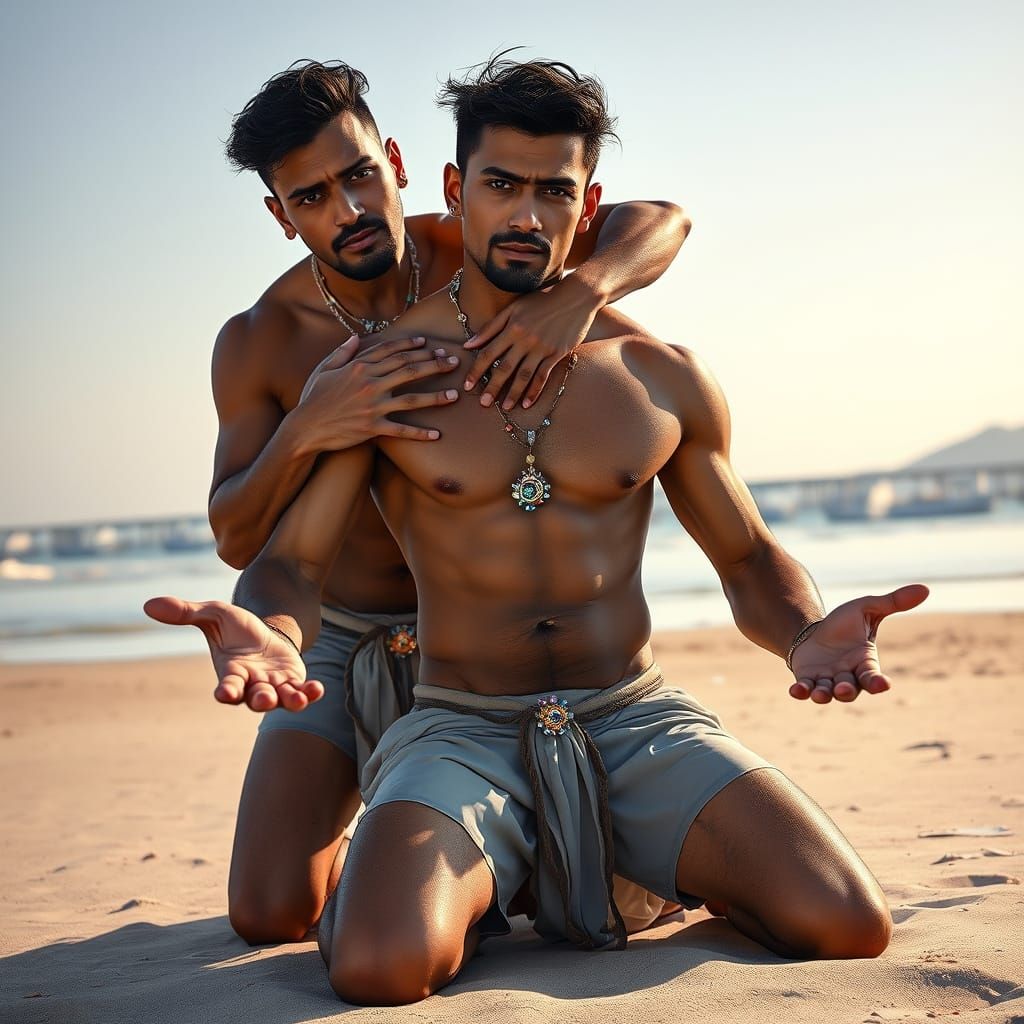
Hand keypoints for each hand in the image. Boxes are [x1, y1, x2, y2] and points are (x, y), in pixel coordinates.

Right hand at [143, 596, 323, 711]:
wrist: (263, 631)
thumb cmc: (235, 627)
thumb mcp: (214, 613)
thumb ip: (186, 612)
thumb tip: (148, 604)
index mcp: (231, 672)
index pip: (227, 687)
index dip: (226, 691)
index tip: (224, 694)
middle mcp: (252, 685)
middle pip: (255, 699)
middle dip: (260, 699)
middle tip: (262, 698)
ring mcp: (274, 686)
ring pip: (280, 701)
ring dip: (289, 701)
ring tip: (298, 700)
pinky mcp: (293, 682)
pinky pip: (302, 693)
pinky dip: (310, 694)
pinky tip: (318, 690)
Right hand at [297, 335, 458, 449]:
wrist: (305, 427)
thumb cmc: (314, 398)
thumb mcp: (324, 369)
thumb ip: (342, 352)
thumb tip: (356, 337)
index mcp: (359, 367)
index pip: (392, 352)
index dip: (413, 346)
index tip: (430, 343)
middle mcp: (370, 383)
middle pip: (409, 370)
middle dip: (434, 364)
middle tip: (454, 362)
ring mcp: (373, 406)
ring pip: (412, 398)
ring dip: (436, 396)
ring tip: (455, 395)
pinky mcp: (373, 428)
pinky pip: (401, 430)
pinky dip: (419, 433)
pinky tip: (437, 434)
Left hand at [463, 276, 598, 409]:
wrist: (577, 296)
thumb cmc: (543, 300)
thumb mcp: (514, 308)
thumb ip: (491, 327)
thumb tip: (468, 345)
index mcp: (512, 327)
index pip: (488, 353)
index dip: (476, 371)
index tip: (467, 386)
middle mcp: (525, 339)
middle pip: (504, 367)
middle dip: (492, 387)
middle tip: (484, 404)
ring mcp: (542, 347)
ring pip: (523, 375)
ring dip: (513, 393)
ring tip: (505, 408)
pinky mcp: (557, 353)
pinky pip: (543, 376)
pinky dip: (534, 391)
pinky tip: (527, 404)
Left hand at [788, 584, 928, 703]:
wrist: (814, 631)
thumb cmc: (844, 624)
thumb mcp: (867, 608)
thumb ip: (893, 602)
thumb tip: (926, 589)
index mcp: (865, 664)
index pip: (873, 678)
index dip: (878, 682)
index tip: (883, 684)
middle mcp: (848, 677)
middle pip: (850, 690)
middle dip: (847, 691)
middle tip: (843, 689)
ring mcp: (827, 681)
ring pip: (828, 694)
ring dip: (824, 695)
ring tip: (820, 694)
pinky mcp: (807, 679)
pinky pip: (805, 690)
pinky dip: (802, 692)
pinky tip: (795, 691)